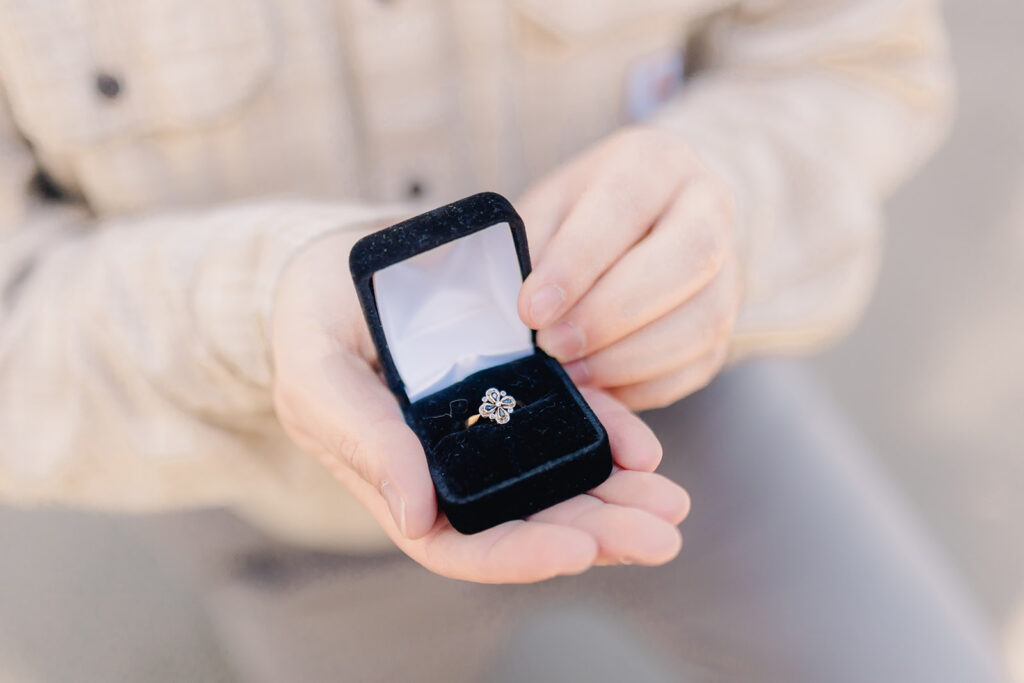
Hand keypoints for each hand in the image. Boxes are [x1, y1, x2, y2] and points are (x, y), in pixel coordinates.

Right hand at [271, 231, 689, 582]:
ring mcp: (483, 428)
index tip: (581, 548)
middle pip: (525, 518)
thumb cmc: (312, 317)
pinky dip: (605, 433)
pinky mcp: (511, 386)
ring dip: (615, 494)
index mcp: (396, 477)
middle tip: (661, 532)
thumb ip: (360, 439)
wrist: (341, 262)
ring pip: (554, 479)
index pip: (460, 542)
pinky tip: (642, 444)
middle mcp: (446, 465)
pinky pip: (564, 420)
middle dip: (595, 530)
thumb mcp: (316, 371)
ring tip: (670, 500)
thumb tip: (418, 513)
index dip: (519, 553)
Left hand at [517, 126, 739, 409]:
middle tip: (553, 346)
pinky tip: (602, 387)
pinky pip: (698, 364)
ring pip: (702, 319)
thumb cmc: (580, 217)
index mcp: (654, 162)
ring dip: (628, 358)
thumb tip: (522, 319)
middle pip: (686, 258)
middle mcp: (707, 205)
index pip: (622, 206)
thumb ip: (534, 254)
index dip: (576, 263)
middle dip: (610, 313)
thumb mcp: (547, 212)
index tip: (531, 309)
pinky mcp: (727, 324)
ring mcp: (729, 267)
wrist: (642, 222)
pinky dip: (646, 384)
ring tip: (572, 372)